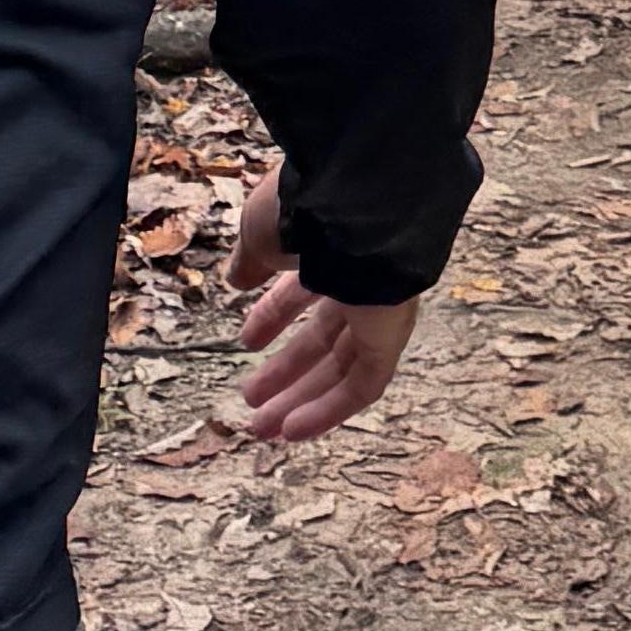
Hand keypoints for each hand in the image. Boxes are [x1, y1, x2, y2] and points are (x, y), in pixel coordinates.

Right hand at [227, 165, 421, 446]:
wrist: (352, 199)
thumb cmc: (303, 206)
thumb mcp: (262, 229)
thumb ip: (252, 258)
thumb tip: (237, 278)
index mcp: (330, 246)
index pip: (303, 289)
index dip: (273, 315)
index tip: (246, 342)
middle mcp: (361, 277)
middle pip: (324, 336)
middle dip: (286, 371)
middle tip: (251, 399)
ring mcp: (381, 308)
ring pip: (341, 366)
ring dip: (300, 399)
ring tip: (260, 428)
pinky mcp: (393, 336)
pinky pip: (363, 383)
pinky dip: (329, 410)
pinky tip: (292, 431)